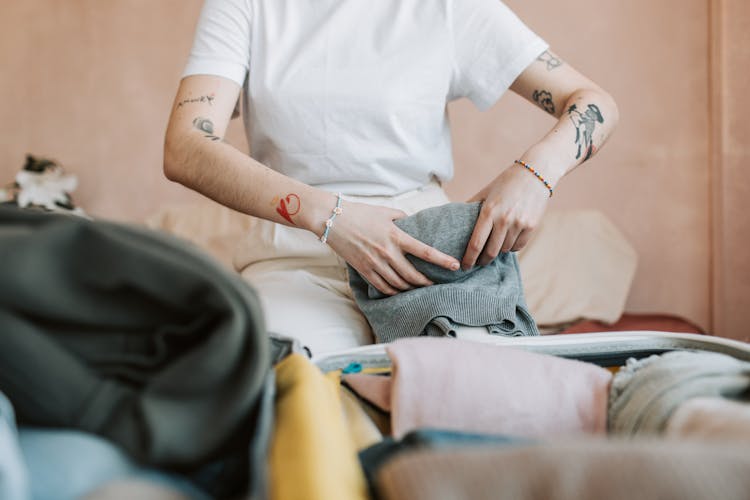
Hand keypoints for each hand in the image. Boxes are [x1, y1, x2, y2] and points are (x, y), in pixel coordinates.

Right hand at [325, 200, 460, 295]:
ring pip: (399, 284)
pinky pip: (383, 287)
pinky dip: (394, 292)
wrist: (332, 220)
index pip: (425, 251)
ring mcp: (375, 264)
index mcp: (396, 236)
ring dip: (411, 289)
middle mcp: (387, 253)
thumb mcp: (386, 212)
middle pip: (413, 275)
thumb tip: (414, 224)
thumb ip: (403, 218)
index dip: (442, 260)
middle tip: (436, 284)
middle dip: (427, 282)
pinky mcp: (364, 270)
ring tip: (419, 289)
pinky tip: (400, 291)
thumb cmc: (360, 213)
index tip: (455, 266)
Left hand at [461, 164, 550, 269]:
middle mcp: (504, 219)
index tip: (464, 266)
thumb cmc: (506, 183)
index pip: (475, 243)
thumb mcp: (485, 192)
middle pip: (490, 251)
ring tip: (494, 246)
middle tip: (478, 262)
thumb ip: (471, 206)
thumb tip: (455, 220)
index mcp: (488, 211)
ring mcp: (519, 224)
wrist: (536, 174)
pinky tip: (508, 241)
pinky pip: (518, 246)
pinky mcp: (531, 226)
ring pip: (505, 249)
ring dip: (498, 251)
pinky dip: (512, 247)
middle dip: (483, 260)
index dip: (469, 258)